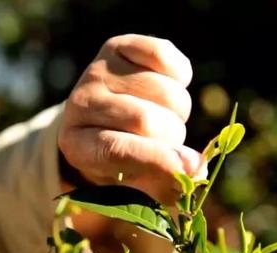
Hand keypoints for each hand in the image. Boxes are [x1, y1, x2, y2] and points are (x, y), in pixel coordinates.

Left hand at [59, 34, 204, 204]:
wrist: (103, 116)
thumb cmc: (123, 157)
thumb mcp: (137, 180)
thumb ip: (165, 182)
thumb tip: (197, 169)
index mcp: (79, 147)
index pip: (117, 149)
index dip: (157, 159)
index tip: (190, 167)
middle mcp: (80, 105)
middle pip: (146, 119)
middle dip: (174, 136)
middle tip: (171, 140)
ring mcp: (97, 72)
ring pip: (163, 91)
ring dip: (179, 110)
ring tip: (165, 115)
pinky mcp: (115, 47)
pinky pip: (163, 54)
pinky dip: (179, 73)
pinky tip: (168, 84)